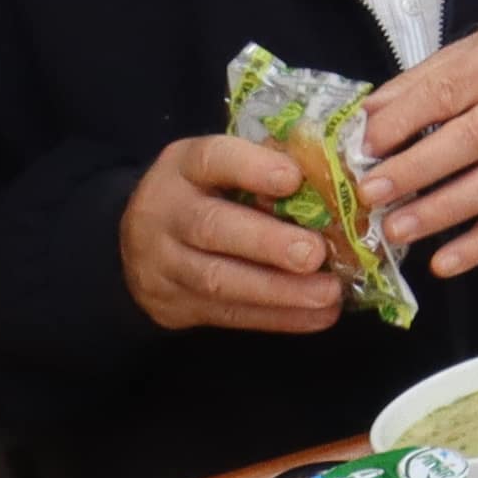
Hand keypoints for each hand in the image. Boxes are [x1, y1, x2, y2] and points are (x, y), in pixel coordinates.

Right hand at [118, 135, 349, 335]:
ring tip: (327, 292)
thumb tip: (335, 176)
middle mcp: (165, 212)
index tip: (294, 178)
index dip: (252, 169)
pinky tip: (318, 316)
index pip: (212, 159)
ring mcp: (163, 263)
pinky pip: (227, 315)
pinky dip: (277, 317)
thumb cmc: (206, 193)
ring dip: (279, 290)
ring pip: (218, 280)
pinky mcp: (173, 305)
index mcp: (183, 166)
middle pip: (211, 227)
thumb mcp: (224, 166)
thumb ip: (268, 166)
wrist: (142, 241)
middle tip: (313, 253)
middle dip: (267, 243)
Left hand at [358, 18, 477, 279]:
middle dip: (417, 169)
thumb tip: (368, 120)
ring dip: (443, 211)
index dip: (403, 121)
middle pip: (475, 139)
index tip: (364, 146)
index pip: (449, 91)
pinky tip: (444, 263)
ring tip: (396, 230)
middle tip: (370, 193)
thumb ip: (425, 81)